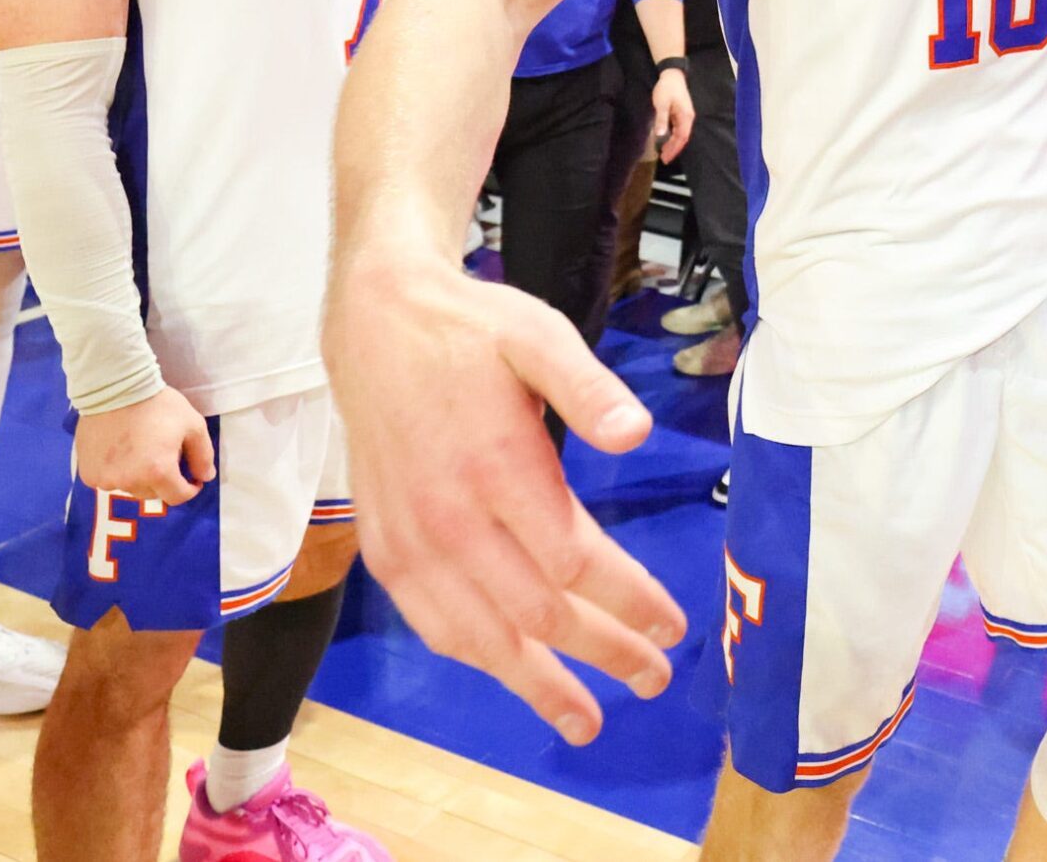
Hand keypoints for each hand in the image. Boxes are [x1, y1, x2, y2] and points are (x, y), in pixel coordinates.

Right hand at [75, 386, 214, 504]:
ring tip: (141, 452)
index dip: (189, 488)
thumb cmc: (158, 404)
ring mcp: (105, 480)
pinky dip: (118, 472)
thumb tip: (204, 478)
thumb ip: (202, 455)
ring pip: (131, 488)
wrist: (115, 389)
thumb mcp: (192, 425)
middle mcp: (130, 482)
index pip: (177, 497)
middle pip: (153, 494)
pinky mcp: (88, 474)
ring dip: (140, 477)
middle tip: (165, 456)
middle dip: (164, 481)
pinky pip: (109, 481)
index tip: (191, 477)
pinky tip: (121, 452)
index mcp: (157, 472)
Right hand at [325, 249, 686, 740]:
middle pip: (536, 613)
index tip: (672, 626)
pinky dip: (475, 657)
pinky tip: (510, 675)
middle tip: (653, 680)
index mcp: (496, 468)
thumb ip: (588, 387)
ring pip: (478, 636)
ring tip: (586, 719)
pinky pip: (432, 623)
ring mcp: (409, 542)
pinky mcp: (384, 550)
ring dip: (535, 684)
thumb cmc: (471, 331)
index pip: (575, 563)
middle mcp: (449, 518)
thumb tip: (637, 434)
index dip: (628, 603)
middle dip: (602, 654)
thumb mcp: (537, 335)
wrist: (375, 327)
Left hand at [650, 66, 693, 164]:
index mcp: (685, 117)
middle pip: (683, 138)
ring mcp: (685, 115)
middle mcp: (688, 118)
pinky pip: (678, 128)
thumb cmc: (667, 89)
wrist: (672, 75)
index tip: (666, 157)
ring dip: (673, 143)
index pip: (682, 137)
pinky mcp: (681, 113)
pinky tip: (666, 140)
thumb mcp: (662, 104)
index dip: (674, 149)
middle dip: (674, 149)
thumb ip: (662, 120)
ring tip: (664, 152)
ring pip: (681, 134)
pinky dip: (673, 136)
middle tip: (664, 159)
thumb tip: (661, 136)